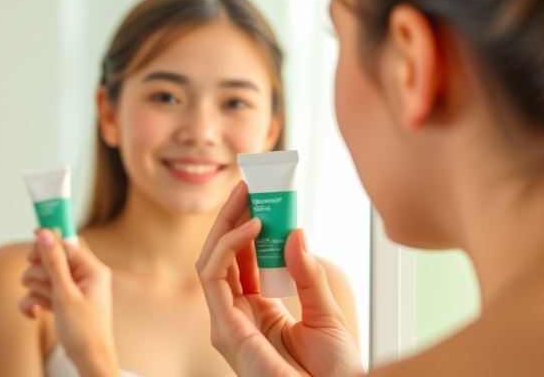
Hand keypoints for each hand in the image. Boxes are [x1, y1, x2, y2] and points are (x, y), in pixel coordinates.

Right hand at [19, 231, 118, 376]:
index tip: (31, 247)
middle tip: (44, 287)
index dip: (47, 244)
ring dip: (36, 290)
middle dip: (40, 273)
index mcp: (92, 269)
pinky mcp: (62, 301)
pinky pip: (40, 293)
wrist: (88, 361)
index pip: (66, 243)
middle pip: (50, 258)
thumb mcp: (65, 295)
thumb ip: (54, 262)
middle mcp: (83, 276)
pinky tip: (35, 314)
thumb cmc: (84, 331)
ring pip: (42, 276)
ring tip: (43, 305)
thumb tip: (45, 234)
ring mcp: (72, 289)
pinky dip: (34, 302)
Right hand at [196, 182, 361, 376]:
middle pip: (223, 258)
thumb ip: (308, 275)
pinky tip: (253, 226)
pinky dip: (229, 246)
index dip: (248, 228)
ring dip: (227, 223)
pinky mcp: (224, 330)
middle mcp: (237, 318)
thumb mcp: (326, 315)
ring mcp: (227, 324)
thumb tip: (296, 233)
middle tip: (249, 186)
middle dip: (233, 218)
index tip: (263, 198)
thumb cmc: (332, 374)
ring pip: (211, 261)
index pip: (243, 262)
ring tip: (248, 196)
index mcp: (257, 314)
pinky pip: (214, 276)